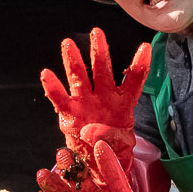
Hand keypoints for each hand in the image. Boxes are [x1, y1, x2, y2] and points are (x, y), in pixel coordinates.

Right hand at [40, 28, 149, 157]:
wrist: (96, 159)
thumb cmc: (112, 146)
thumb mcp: (120, 144)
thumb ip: (111, 137)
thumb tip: (93, 134)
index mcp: (123, 102)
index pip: (134, 80)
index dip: (139, 65)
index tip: (145, 47)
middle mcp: (104, 96)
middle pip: (102, 69)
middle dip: (99, 50)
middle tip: (96, 32)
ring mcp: (86, 102)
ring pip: (79, 76)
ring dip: (73, 60)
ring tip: (68, 44)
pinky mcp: (70, 112)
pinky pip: (59, 98)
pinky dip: (53, 87)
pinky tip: (46, 74)